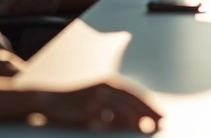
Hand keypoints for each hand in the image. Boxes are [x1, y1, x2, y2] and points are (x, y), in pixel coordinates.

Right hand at [40, 81, 162, 131]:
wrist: (48, 100)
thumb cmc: (73, 101)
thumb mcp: (95, 98)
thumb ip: (113, 105)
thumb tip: (134, 121)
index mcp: (109, 82)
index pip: (135, 94)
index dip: (149, 105)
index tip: (161, 115)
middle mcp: (105, 86)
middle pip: (134, 99)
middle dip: (149, 112)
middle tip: (162, 122)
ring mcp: (96, 97)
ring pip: (124, 107)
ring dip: (139, 119)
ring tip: (150, 129)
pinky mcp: (88, 108)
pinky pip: (109, 117)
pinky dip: (122, 123)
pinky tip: (131, 129)